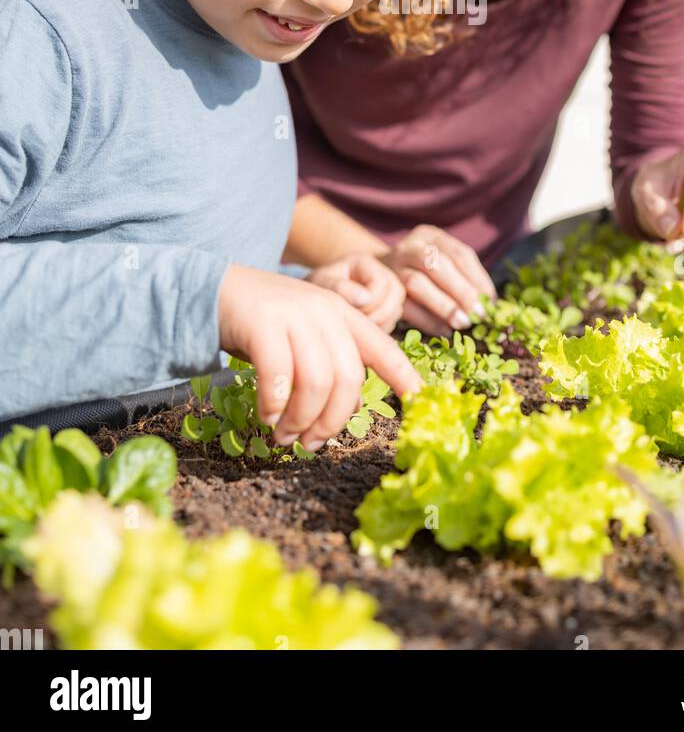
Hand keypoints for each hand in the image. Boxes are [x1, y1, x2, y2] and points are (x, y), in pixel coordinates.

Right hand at [217, 263, 420, 449]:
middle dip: (333, 421)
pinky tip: (267, 416)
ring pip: (316, 382)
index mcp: (343, 314)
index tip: (421, 401)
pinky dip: (274, 405)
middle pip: (348, 378)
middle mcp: (325, 311)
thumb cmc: (263, 323)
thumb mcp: (306, 336)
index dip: (405, 376)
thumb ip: (329, 364)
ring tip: (285, 435)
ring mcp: (294, 314)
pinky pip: (278, 376)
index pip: (383, 348)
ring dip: (301, 420)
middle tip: (311, 444)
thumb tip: (348, 411)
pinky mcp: (263, 323)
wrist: (214, 288)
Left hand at [306, 253, 404, 331]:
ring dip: (379, 323)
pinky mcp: (388, 307)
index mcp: (365, 262)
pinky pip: (393, 322)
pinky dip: (379, 329)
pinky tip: (361, 329)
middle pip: (396, 294)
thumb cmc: (318, 287)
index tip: (348, 307)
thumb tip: (365, 299)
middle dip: (376, 314)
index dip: (368, 300)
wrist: (316, 295)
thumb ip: (340, 288)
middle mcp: (382, 272)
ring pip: (397, 310)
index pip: (381, 282)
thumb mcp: (322, 283)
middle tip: (354, 320)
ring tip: (356, 324)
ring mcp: (388, 290)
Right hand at [379, 225, 496, 335]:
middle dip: (461, 291)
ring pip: (417, 283)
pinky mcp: (383, 290)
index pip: (459, 253)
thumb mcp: (441, 261)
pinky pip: (405, 305)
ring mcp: (392, 267)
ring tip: (462, 324)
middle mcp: (408, 246)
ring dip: (443, 305)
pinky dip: (426, 320)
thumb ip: (463, 275)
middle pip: (437, 265)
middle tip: (479, 314)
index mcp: (429, 235)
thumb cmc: (420, 271)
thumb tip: (490, 302)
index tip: (491, 301)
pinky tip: (444, 331)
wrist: (374, 273)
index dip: (477, 279)